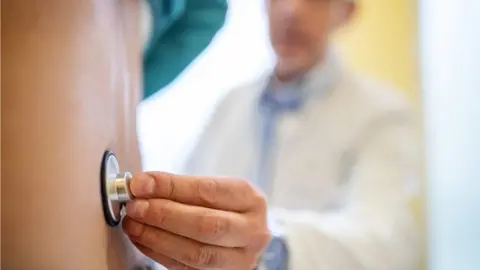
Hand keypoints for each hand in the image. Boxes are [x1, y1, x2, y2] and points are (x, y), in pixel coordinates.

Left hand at [122, 172, 270, 269]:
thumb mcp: (212, 190)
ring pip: (196, 253)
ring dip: (157, 237)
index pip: (209, 191)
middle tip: (135, 206)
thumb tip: (141, 184)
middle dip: (164, 215)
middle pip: (206, 225)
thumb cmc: (222, 207)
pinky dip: (158, 253)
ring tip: (133, 223)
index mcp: (251, 200)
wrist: (239, 234)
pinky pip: (186, 268)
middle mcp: (252, 231)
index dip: (172, 187)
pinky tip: (142, 239)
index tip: (141, 183)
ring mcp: (240, 259)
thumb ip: (179, 187)